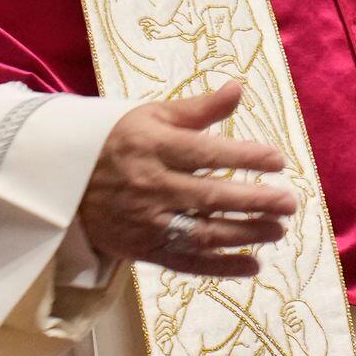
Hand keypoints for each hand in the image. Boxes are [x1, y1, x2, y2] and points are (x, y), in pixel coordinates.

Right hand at [79, 81, 297, 276]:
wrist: (66, 182)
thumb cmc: (119, 141)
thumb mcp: (153, 116)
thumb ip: (198, 109)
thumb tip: (239, 88)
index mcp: (154, 148)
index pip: (207, 154)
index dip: (245, 157)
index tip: (279, 160)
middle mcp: (151, 186)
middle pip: (210, 196)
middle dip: (254, 200)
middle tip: (289, 202)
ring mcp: (147, 222)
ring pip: (202, 233)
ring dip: (244, 234)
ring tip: (278, 230)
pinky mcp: (143, 250)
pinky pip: (186, 262)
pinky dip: (220, 267)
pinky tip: (252, 265)